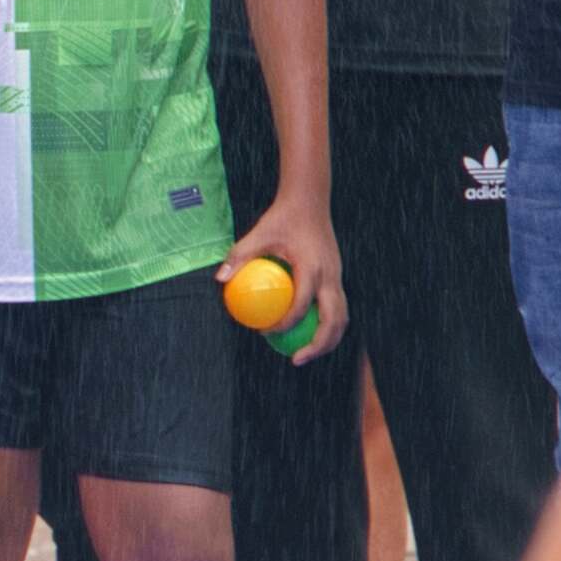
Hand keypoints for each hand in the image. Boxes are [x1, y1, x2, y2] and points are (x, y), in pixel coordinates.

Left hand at [231, 189, 349, 358]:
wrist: (310, 201)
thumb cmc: (282, 218)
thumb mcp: (259, 233)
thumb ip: (240, 255)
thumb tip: (219, 280)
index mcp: (313, 268)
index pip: (302, 305)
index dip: (285, 324)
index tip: (266, 332)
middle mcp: (330, 276)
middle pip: (334, 320)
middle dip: (319, 345)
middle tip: (296, 359)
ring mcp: (337, 277)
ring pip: (341, 317)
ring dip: (328, 339)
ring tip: (306, 354)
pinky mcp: (336, 277)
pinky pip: (336, 307)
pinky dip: (326, 324)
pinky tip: (305, 332)